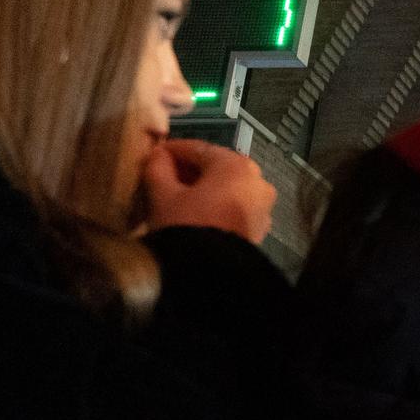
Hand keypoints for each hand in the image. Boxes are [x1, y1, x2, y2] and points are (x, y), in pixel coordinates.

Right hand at [142, 139, 276, 243]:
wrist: (212, 271)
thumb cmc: (187, 226)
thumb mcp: (163, 195)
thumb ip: (158, 168)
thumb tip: (158, 155)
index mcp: (235, 165)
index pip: (199, 148)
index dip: (173, 150)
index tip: (155, 153)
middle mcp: (257, 179)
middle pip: (217, 166)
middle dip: (190, 169)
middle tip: (164, 174)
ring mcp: (263, 203)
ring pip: (228, 186)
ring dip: (205, 186)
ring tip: (178, 193)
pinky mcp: (261, 224)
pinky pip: (237, 204)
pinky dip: (219, 202)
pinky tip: (198, 210)